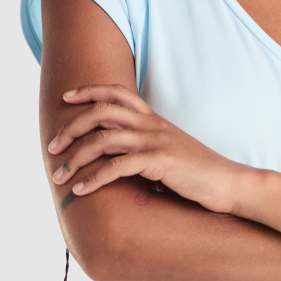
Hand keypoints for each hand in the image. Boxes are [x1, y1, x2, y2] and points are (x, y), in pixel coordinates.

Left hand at [48, 85, 245, 212]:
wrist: (228, 182)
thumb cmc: (199, 173)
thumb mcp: (171, 152)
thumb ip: (146, 148)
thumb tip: (119, 160)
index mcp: (154, 120)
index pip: (118, 93)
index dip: (90, 91)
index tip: (67, 97)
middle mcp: (152, 125)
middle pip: (101, 112)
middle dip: (70, 128)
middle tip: (52, 147)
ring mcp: (155, 142)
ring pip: (103, 139)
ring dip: (75, 157)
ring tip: (59, 176)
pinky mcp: (159, 162)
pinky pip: (117, 166)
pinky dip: (94, 178)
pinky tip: (81, 190)